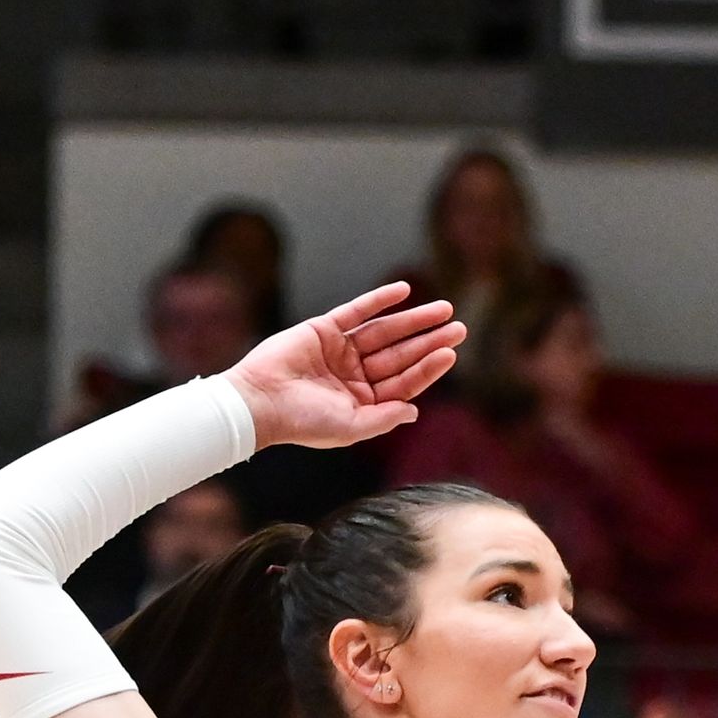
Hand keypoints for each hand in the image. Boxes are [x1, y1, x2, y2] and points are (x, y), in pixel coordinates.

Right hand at [230, 283, 465, 449]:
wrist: (257, 401)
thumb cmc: (301, 421)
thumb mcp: (350, 427)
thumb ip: (384, 418)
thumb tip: (415, 411)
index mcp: (364, 400)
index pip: (406, 381)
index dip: (429, 367)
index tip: (450, 353)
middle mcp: (356, 375)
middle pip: (401, 354)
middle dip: (430, 340)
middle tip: (459, 327)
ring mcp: (340, 350)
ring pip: (385, 331)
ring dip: (414, 319)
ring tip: (443, 309)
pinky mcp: (323, 329)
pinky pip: (356, 310)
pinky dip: (379, 300)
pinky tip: (404, 290)